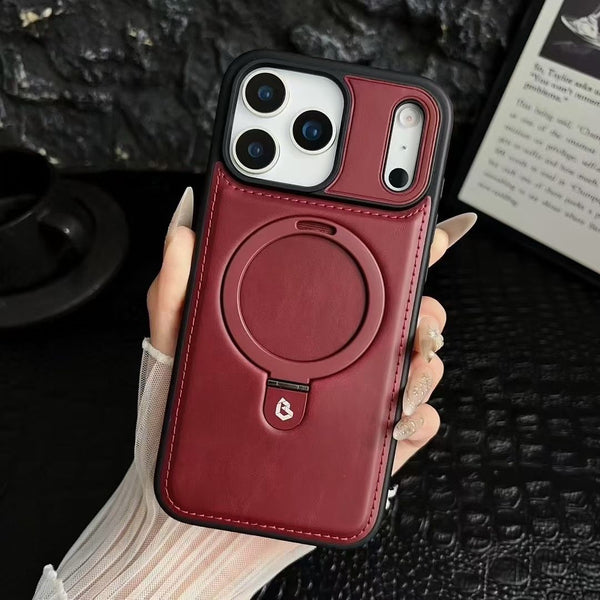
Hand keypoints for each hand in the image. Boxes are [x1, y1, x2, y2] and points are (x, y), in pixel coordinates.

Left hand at [148, 189, 475, 473]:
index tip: (434, 230)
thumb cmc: (176, 429)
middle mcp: (334, 360)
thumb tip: (183, 226)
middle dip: (429, 312)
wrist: (186, 513)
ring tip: (405, 379)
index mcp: (301, 328)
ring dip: (429, 366)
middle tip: (419, 321)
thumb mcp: (172, 349)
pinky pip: (415, 427)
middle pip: (405, 320)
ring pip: (419, 368)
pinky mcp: (364, 448)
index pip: (357, 279)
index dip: (400, 251)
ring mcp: (354, 402)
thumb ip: (176, 288)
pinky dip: (421, 419)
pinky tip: (397, 423)